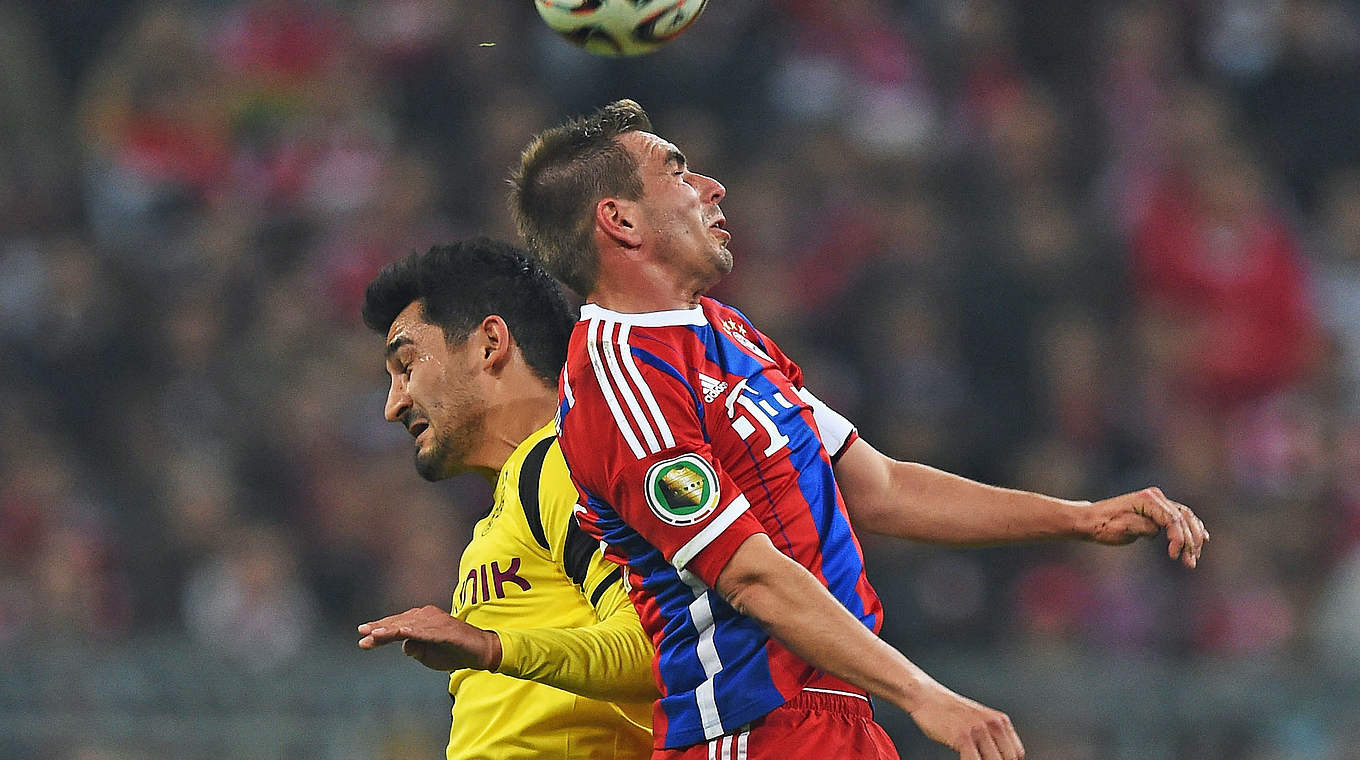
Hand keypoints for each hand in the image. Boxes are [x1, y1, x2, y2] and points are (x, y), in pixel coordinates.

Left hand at [357, 605, 501, 671]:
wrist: (481, 651)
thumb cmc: (454, 652)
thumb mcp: (429, 656)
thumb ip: (415, 649)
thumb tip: (405, 645)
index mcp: (421, 621)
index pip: (396, 625)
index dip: (379, 632)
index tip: (362, 640)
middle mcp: (427, 616)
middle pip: (398, 623)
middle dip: (379, 629)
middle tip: (362, 634)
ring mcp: (436, 621)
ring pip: (408, 625)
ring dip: (391, 629)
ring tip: (374, 634)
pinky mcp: (445, 629)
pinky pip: (425, 631)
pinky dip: (412, 632)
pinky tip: (400, 634)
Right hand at [908, 683, 1023, 759]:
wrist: (926, 697)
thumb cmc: (949, 711)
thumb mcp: (978, 720)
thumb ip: (991, 736)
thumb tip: (998, 756)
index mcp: (1000, 721)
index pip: (1016, 754)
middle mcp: (992, 724)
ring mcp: (978, 730)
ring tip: (971, 759)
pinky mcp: (963, 736)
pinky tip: (962, 758)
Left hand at [1086, 487, 1208, 567]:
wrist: (1092, 520)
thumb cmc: (1103, 525)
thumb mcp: (1120, 528)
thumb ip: (1141, 526)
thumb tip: (1158, 530)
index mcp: (1147, 499)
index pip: (1172, 519)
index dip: (1178, 538)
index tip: (1173, 556)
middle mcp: (1156, 497)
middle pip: (1184, 518)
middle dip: (1190, 541)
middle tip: (1190, 563)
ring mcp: (1158, 502)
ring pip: (1186, 518)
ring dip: (1194, 538)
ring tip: (1193, 558)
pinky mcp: (1158, 510)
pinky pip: (1181, 518)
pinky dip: (1192, 529)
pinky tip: (1203, 539)